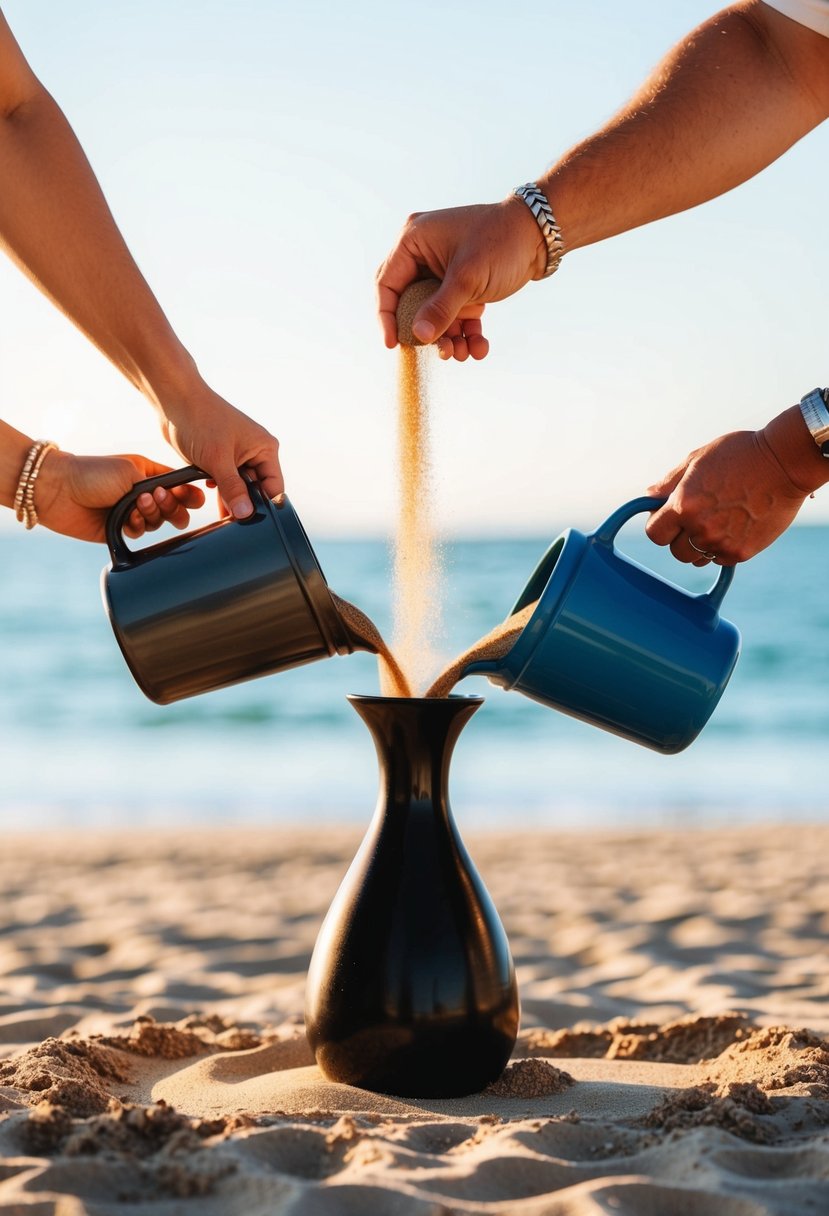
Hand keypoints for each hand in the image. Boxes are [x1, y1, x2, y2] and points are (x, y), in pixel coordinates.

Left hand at [36, 451, 204, 543]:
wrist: (59, 491)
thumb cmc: (94, 473)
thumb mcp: (132, 470)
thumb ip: (160, 484)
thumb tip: (178, 497)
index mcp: (147, 474)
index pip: (178, 485)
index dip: (188, 493)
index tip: (193, 498)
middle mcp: (142, 494)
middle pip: (174, 507)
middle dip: (173, 507)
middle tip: (160, 501)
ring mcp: (131, 512)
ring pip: (159, 522)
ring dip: (152, 515)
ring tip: (137, 506)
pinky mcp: (120, 529)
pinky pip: (141, 533)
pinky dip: (138, 527)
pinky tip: (128, 520)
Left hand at [158, 381, 282, 518]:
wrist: (174, 400)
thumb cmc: (200, 420)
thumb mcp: (218, 460)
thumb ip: (233, 489)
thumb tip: (246, 514)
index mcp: (265, 449)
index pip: (274, 487)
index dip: (264, 506)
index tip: (251, 522)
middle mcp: (256, 452)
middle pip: (257, 489)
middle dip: (245, 504)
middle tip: (232, 522)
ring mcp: (238, 455)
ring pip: (240, 487)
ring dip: (230, 498)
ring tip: (221, 515)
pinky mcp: (222, 458)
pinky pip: (226, 481)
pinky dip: (220, 490)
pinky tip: (212, 496)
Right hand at [376, 198, 544, 360]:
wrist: (540, 236)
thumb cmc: (501, 242)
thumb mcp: (468, 278)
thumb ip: (441, 309)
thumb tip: (418, 336)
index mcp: (413, 241)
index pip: (387, 284)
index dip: (386, 317)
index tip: (392, 344)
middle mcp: (423, 255)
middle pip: (411, 305)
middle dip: (428, 333)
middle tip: (443, 352)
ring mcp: (442, 271)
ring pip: (434, 315)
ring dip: (449, 337)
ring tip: (465, 354)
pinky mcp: (461, 285)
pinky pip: (455, 314)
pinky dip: (465, 332)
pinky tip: (479, 347)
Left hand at [645, 429, 807, 565]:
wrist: (785, 463)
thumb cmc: (739, 454)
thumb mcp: (698, 458)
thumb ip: (670, 481)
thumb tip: (649, 496)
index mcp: (683, 505)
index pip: (654, 533)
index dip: (660, 525)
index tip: (669, 518)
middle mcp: (699, 528)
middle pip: (675, 551)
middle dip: (681, 537)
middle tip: (699, 517)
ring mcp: (721, 543)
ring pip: (697, 558)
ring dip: (701, 545)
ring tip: (719, 520)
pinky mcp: (741, 552)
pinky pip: (720, 559)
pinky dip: (723, 547)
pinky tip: (735, 525)